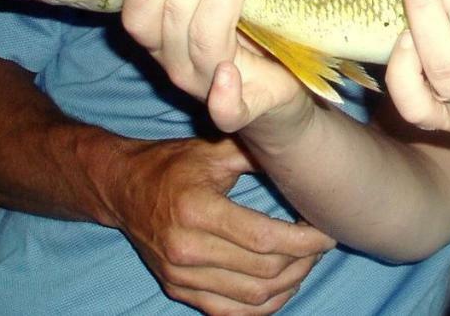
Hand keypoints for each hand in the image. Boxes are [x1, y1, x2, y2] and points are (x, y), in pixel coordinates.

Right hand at [109, 136, 334, 314]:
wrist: (123, 189)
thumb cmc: (171, 165)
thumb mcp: (214, 151)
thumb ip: (258, 154)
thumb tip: (303, 156)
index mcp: (197, 210)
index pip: (264, 238)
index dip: (304, 240)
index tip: (326, 230)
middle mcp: (186, 249)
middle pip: (263, 272)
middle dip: (303, 261)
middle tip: (321, 244)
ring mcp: (180, 276)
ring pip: (252, 298)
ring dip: (289, 284)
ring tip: (306, 262)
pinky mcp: (178, 291)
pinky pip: (230, 312)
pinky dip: (263, 306)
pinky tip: (282, 286)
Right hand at [121, 0, 309, 133]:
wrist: (282, 92)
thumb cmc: (249, 32)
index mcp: (163, 32)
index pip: (139, 9)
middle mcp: (176, 61)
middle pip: (175, 14)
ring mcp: (207, 88)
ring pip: (204, 40)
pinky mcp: (245, 110)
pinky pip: (227, 112)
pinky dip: (224, 96)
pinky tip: (228, 74)